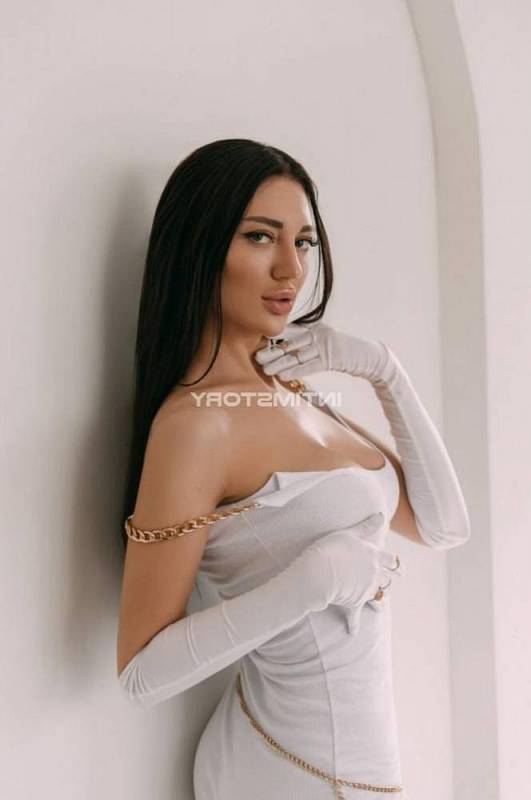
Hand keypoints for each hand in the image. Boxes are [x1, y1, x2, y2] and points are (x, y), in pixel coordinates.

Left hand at [254, 320, 389, 383]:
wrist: (369, 356)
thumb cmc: (344, 353)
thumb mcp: (325, 344)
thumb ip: (308, 345)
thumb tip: (287, 353)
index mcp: (315, 328)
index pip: (290, 334)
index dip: (274, 341)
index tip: (258, 346)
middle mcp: (318, 334)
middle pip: (291, 344)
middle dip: (273, 351)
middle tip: (257, 358)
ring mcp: (325, 345)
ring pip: (298, 355)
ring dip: (280, 363)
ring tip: (266, 369)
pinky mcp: (332, 358)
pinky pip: (310, 365)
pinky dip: (295, 370)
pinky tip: (283, 376)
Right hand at [296, 513, 404, 635]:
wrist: (320, 571)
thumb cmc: (333, 548)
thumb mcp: (350, 533)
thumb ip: (367, 526)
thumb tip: (381, 515)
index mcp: (374, 557)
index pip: (391, 559)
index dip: (395, 561)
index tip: (399, 565)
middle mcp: (374, 574)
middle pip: (389, 578)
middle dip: (392, 578)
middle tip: (397, 579)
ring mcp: (365, 591)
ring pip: (378, 598)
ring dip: (379, 602)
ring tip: (380, 607)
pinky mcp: (353, 604)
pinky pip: (354, 618)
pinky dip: (353, 626)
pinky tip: (352, 633)